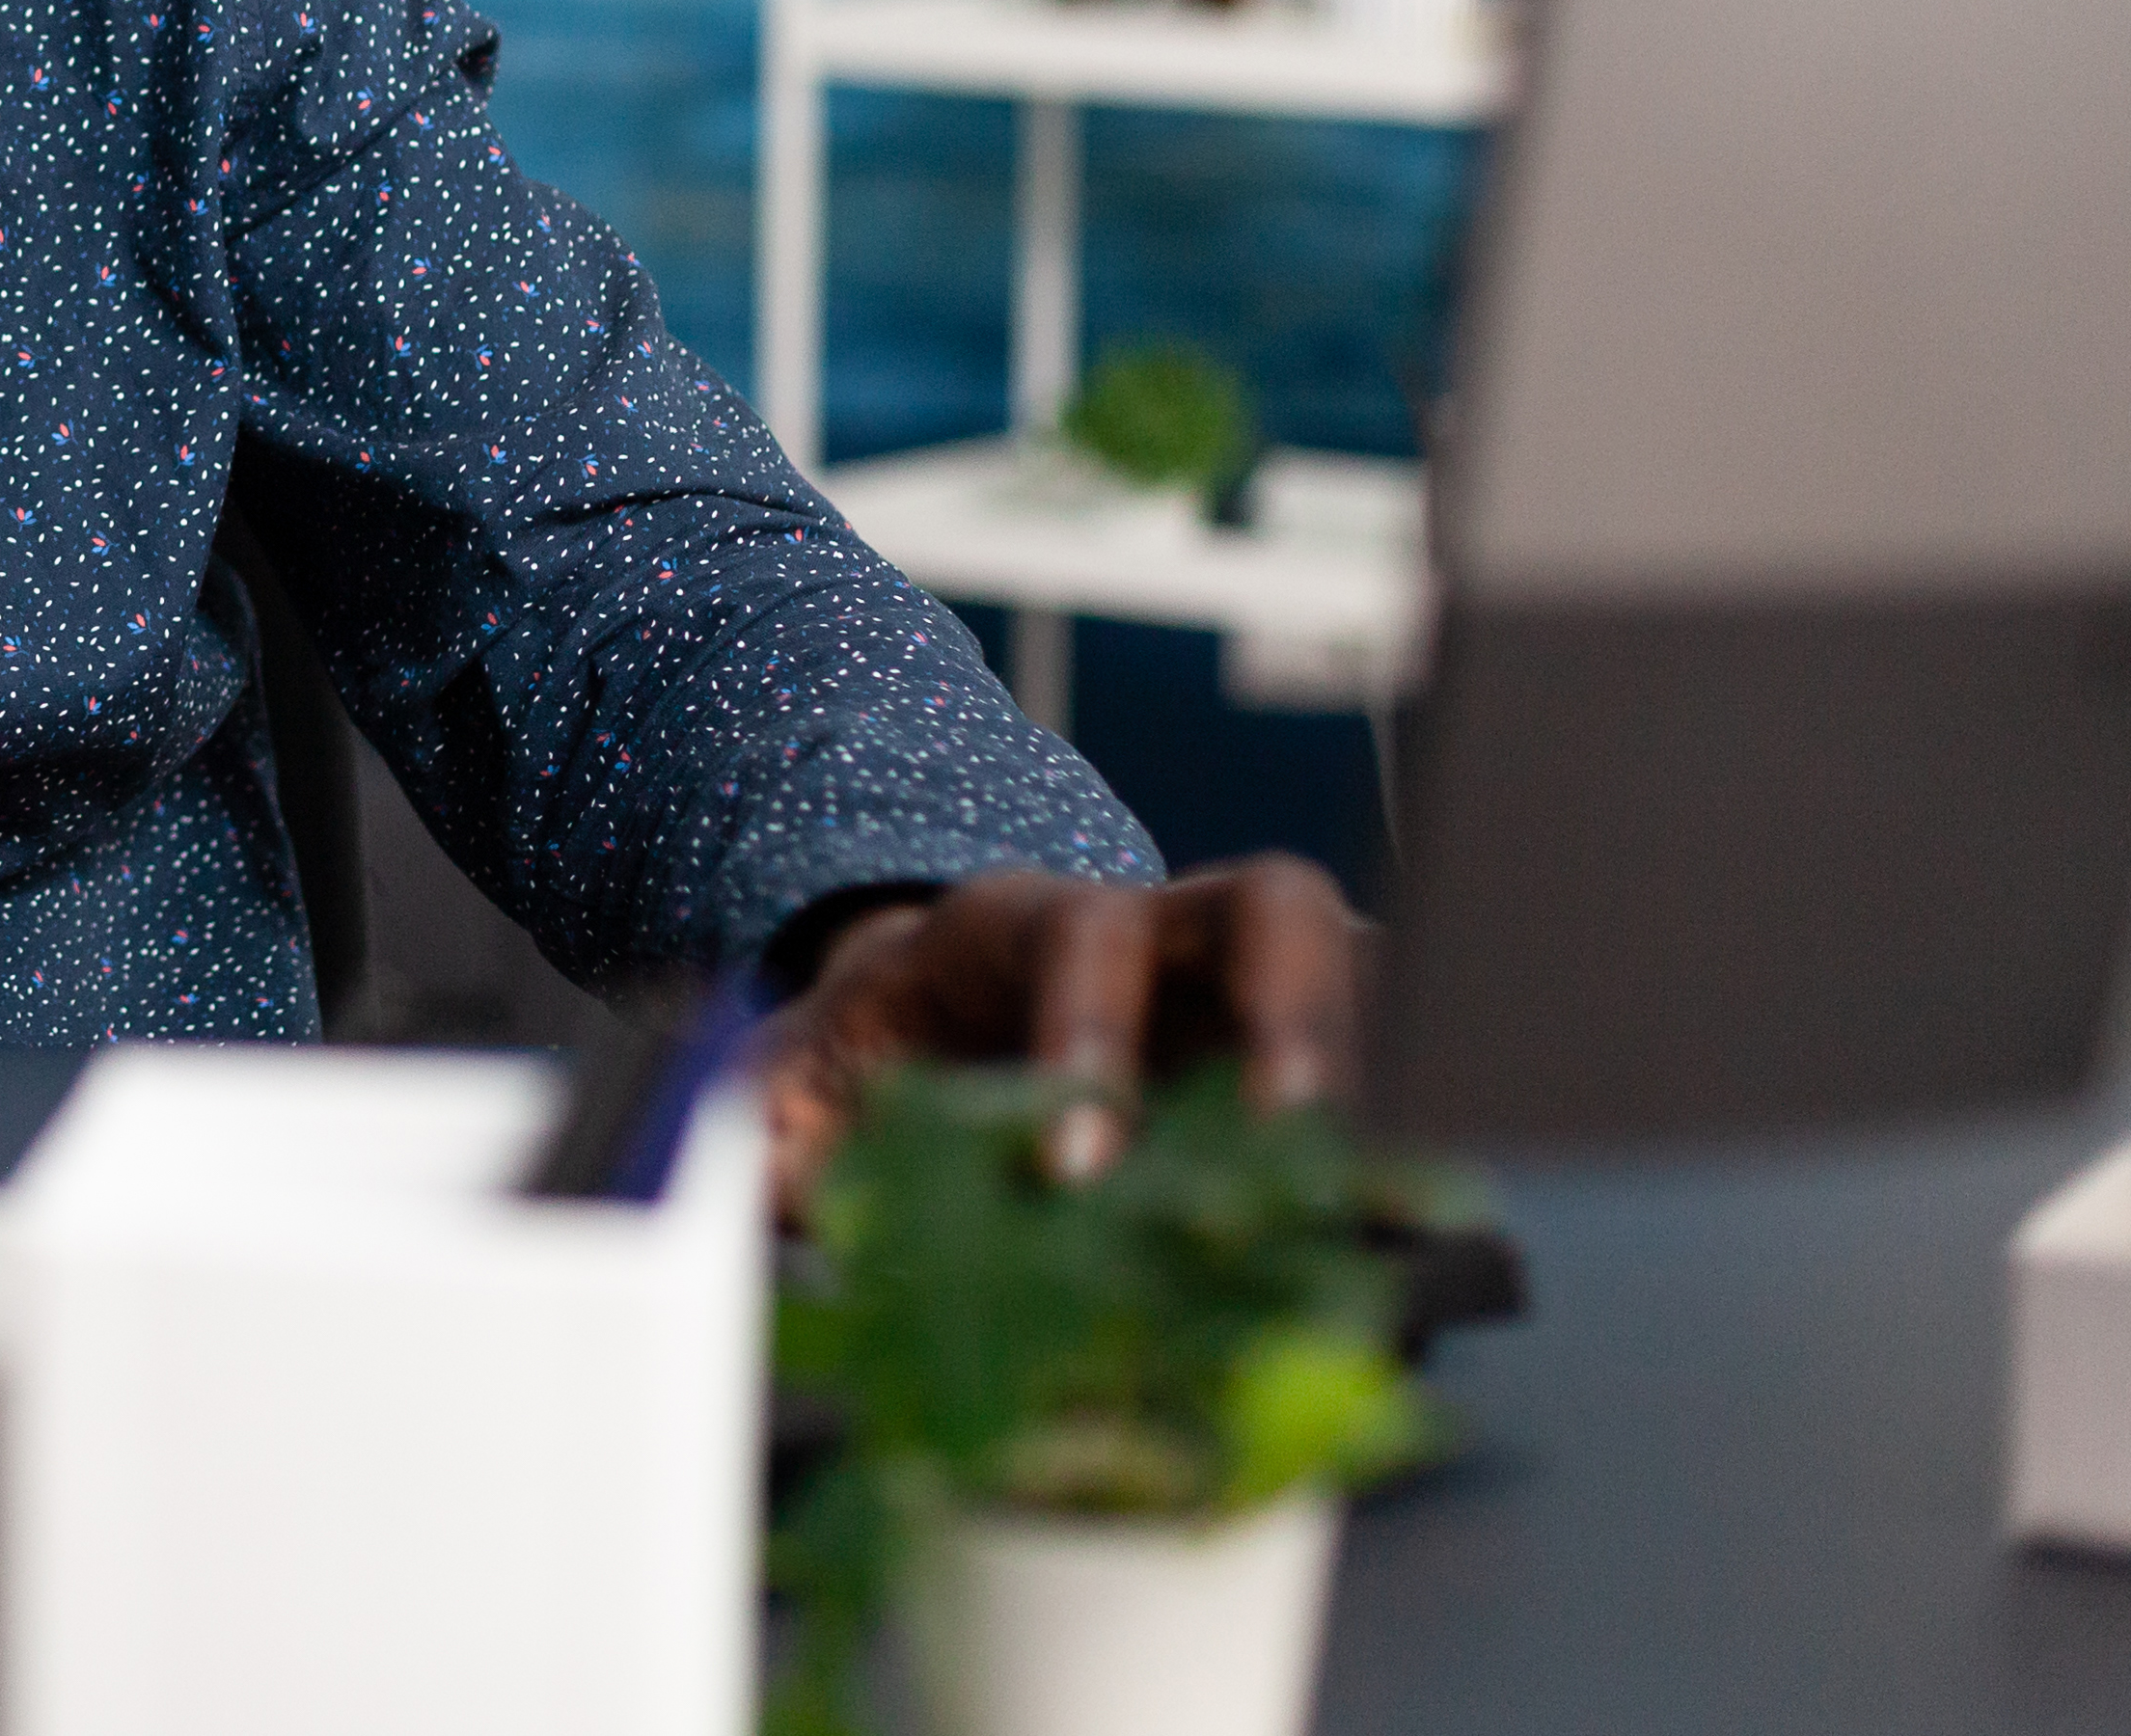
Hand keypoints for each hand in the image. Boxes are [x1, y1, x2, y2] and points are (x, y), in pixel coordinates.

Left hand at [759, 855, 1360, 1208]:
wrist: (913, 1037)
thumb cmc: (871, 1058)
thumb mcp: (797, 1081)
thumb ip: (765, 1131)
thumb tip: (733, 1186)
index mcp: (1017, 923)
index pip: (1078, 936)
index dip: (1090, 1038)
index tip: (1076, 1170)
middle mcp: (1154, 933)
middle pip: (1267, 905)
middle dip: (1295, 1011)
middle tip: (1291, 1137)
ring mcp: (1239, 991)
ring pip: (1351, 974)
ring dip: (1376, 1075)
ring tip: (1377, 1198)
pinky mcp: (1288, 1060)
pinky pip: (1379, 1058)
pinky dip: (1393, 1132)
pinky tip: (1397, 1224)